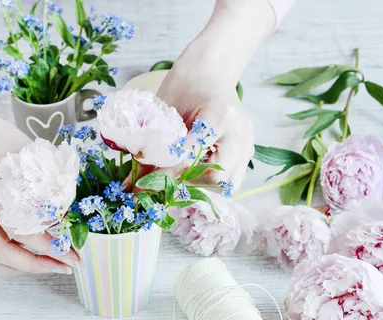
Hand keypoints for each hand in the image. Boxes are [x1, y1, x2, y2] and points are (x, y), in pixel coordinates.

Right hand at [0, 105, 77, 274]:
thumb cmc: (1, 139)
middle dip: (39, 264)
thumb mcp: (30, 154)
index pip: (23, 227)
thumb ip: (48, 182)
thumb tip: (69, 218)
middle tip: (68, 265)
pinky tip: (25, 260)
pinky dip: (2, 262)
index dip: (51, 245)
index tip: (75, 252)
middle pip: (3, 249)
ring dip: (18, 268)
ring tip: (47, 267)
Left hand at [155, 64, 254, 190]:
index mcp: (218, 115)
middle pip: (217, 177)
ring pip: (229, 185)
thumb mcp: (167, 112)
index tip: (144, 183)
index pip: (192, 156)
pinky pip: (233, 178)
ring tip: (183, 175)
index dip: (167, 172)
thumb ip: (155, 147)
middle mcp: (238, 132)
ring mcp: (247, 142)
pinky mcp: (248, 150)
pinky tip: (196, 170)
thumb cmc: (186, 86)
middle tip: (167, 178)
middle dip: (189, 182)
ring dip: (202, 185)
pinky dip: (212, 180)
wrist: (210, 71)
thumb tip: (134, 181)